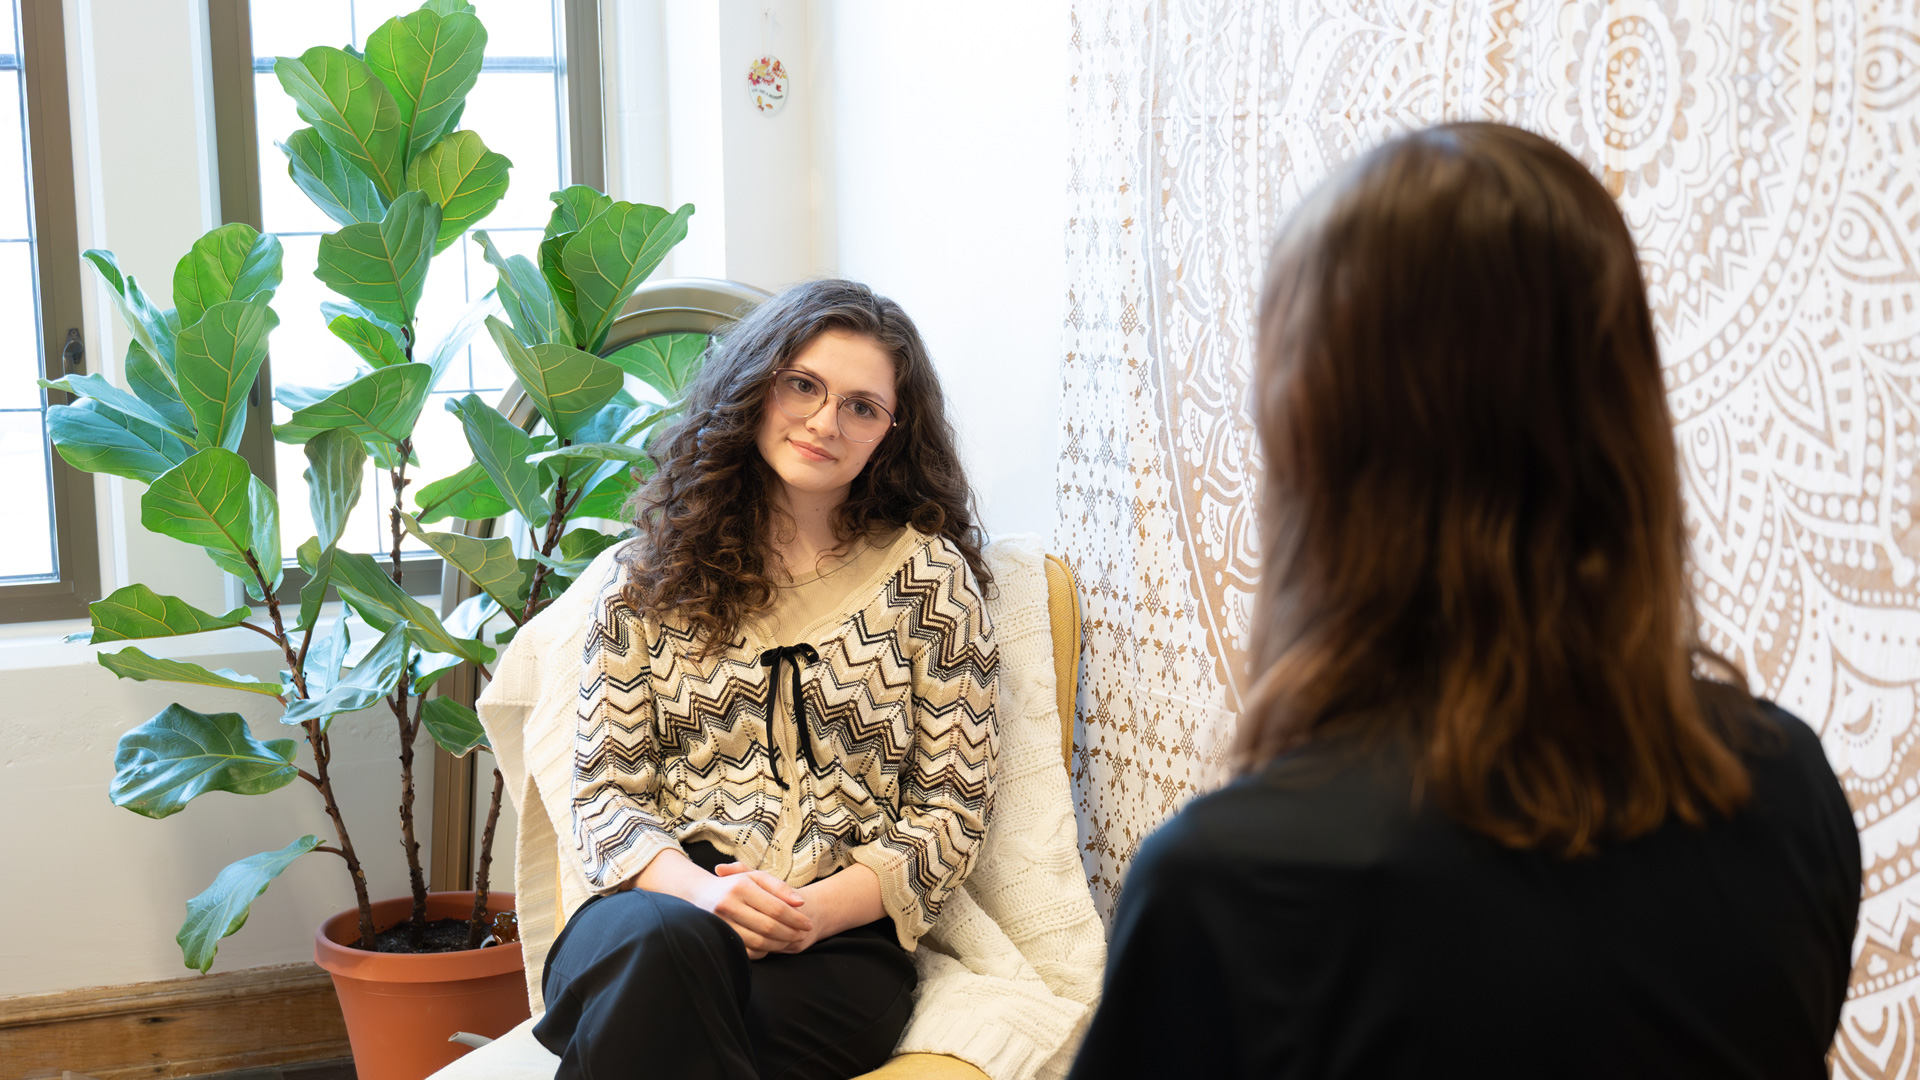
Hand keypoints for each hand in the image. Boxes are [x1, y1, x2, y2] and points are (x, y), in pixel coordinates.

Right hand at [697, 863, 811, 957]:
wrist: (702, 894)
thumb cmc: (737, 885)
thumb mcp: (757, 878)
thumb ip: (779, 887)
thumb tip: (799, 903)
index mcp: (740, 887)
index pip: (776, 908)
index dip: (796, 918)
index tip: (808, 923)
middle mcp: (728, 905)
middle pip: (769, 927)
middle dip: (791, 933)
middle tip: (803, 933)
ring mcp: (721, 924)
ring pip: (759, 942)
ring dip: (781, 944)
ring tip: (792, 939)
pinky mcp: (719, 939)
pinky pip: (748, 951)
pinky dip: (764, 950)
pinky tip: (773, 944)